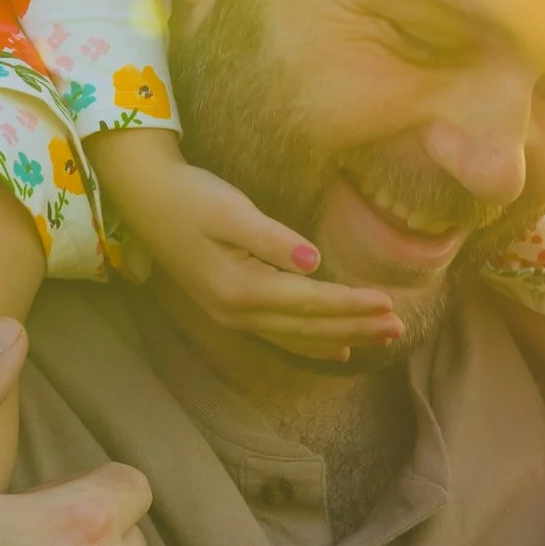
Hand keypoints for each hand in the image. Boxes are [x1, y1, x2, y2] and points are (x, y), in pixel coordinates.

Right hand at [89, 126, 404, 359]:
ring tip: (381, 339)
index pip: (310, 302)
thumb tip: (313, 262)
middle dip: (355, 327)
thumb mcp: (230, 211)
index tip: (389, 303)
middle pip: (309, 327)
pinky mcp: (230, 308)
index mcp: (241, 288)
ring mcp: (232, 315)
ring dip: (341, 337)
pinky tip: (337, 349)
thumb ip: (271, 239)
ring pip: (297, 337)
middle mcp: (237, 311)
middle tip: (399, 328)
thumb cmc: (190, 196)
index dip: (351, 304)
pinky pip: (281, 336)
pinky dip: (312, 344)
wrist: (145, 198)